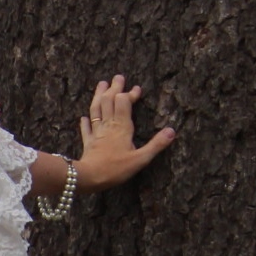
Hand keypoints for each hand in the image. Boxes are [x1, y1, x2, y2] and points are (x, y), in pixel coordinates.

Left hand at [76, 74, 176, 190]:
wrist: (88, 177)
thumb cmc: (115, 169)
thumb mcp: (141, 159)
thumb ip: (156, 144)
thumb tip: (172, 131)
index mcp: (121, 127)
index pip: (124, 103)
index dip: (130, 94)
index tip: (136, 88)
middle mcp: (108, 126)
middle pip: (109, 102)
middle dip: (114, 89)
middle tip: (118, 77)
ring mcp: (96, 133)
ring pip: (96, 110)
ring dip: (98, 96)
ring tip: (100, 84)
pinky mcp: (88, 143)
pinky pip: (86, 129)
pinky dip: (86, 121)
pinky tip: (83, 117)